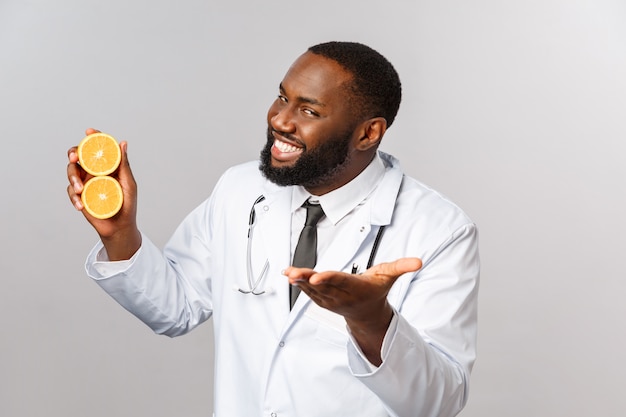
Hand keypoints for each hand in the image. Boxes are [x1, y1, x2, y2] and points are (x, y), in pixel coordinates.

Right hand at [66, 128, 140, 259]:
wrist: (120, 227)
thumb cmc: (127, 204)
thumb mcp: (129, 184)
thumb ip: (124, 165)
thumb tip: (123, 143)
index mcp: (107, 166)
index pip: (98, 148)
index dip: (93, 137)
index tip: (89, 131)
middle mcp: (94, 172)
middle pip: (79, 156)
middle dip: (74, 153)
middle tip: (75, 158)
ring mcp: (85, 183)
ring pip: (71, 172)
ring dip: (72, 178)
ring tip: (79, 189)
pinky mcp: (79, 196)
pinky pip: (70, 192)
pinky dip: (73, 197)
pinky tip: (81, 205)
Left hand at [283, 257, 421, 364]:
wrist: (368, 314)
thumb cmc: (376, 290)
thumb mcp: (390, 276)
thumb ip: (402, 267)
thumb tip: (419, 262)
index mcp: (357, 288)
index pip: (341, 281)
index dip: (328, 278)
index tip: (315, 276)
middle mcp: (342, 296)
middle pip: (322, 286)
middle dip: (307, 279)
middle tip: (294, 274)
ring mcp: (331, 300)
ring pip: (313, 290)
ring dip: (299, 282)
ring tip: (288, 273)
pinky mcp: (323, 301)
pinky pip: (309, 293)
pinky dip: (299, 285)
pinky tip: (290, 276)